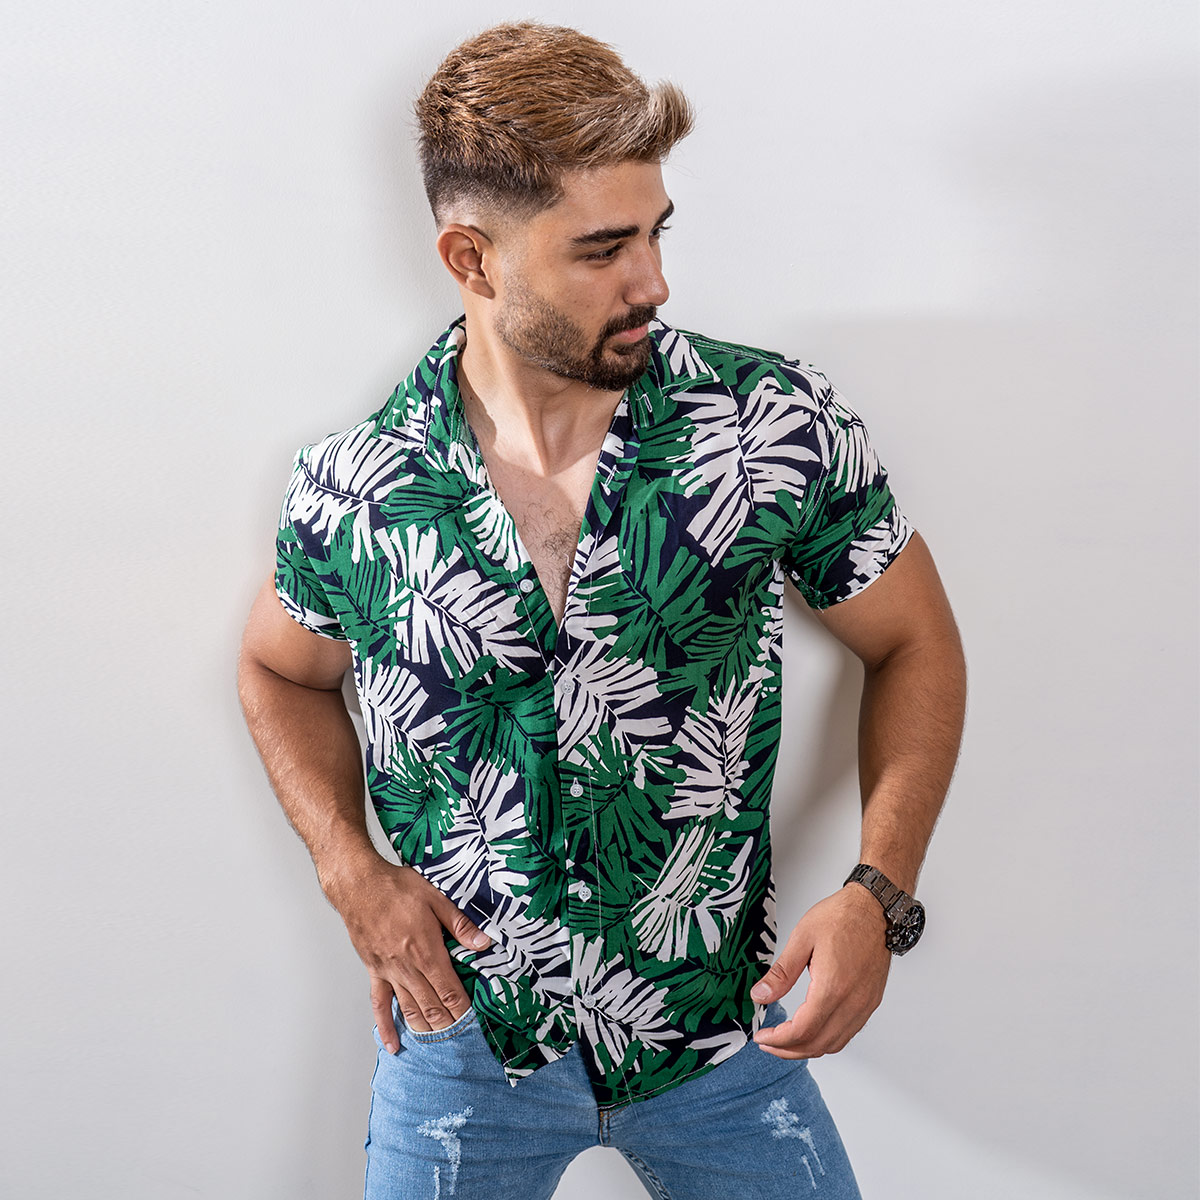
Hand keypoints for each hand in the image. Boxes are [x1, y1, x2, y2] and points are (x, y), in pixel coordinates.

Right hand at [325, 858, 492, 1052]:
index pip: (449, 990)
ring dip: (424, 1029)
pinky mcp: (374, 971)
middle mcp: (408, 967)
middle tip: (461, 1040)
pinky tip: (392, 1043)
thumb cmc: (396, 887)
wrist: (360, 885)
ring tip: (437, 1046)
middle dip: (448, 1025)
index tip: (473, 1023)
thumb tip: (484, 942)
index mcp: (426, 951)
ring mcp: (389, 972)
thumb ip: (460, 924)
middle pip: (432, 1006)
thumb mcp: (436, 897)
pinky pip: (379, 1004)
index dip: (463, 1009)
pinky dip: (386, 1027)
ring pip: (409, 1009)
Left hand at [750, 884, 890, 1058]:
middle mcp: (852, 1002)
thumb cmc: (841, 917)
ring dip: (808, 1048)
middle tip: (768, 1043)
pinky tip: (811, 1030)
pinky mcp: (871, 1002)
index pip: (803, 1030)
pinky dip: (826, 1040)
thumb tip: (760, 996)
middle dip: (789, 1050)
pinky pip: (847, 1034)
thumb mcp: (802, 938)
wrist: (874, 908)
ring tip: (785, 1040)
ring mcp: (864, 1005)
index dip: (779, 1039)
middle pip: (818, 1044)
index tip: (762, 1037)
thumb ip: (781, 973)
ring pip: (834, 1044)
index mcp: (833, 987)